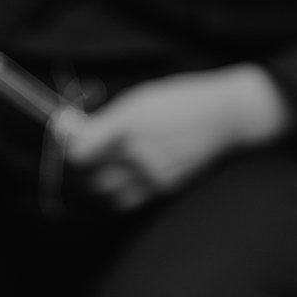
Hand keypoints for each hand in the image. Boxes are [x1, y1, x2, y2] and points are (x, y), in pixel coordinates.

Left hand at [62, 65, 291, 209]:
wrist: (224, 116)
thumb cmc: (180, 99)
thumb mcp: (139, 99)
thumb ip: (107, 120)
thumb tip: (75, 134)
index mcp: (127, 126)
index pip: (80, 154)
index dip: (71, 150)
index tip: (72, 143)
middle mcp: (137, 154)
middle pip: (92, 178)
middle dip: (88, 169)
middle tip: (92, 155)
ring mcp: (153, 175)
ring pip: (111, 194)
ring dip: (105, 184)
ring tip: (111, 168)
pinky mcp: (166, 188)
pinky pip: (133, 198)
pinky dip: (125, 191)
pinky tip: (131, 174)